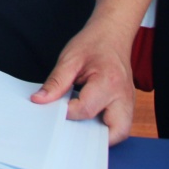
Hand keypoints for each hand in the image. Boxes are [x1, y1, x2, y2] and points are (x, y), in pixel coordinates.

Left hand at [31, 25, 135, 145]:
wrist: (112, 33)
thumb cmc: (93, 43)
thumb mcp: (69, 59)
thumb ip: (56, 82)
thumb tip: (39, 100)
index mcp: (109, 81)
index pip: (86, 110)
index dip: (67, 112)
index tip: (55, 107)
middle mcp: (123, 96)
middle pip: (114, 131)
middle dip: (92, 135)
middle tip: (72, 125)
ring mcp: (129, 101)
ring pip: (120, 131)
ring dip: (101, 134)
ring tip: (80, 123)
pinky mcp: (127, 104)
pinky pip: (120, 125)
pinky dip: (105, 127)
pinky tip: (89, 118)